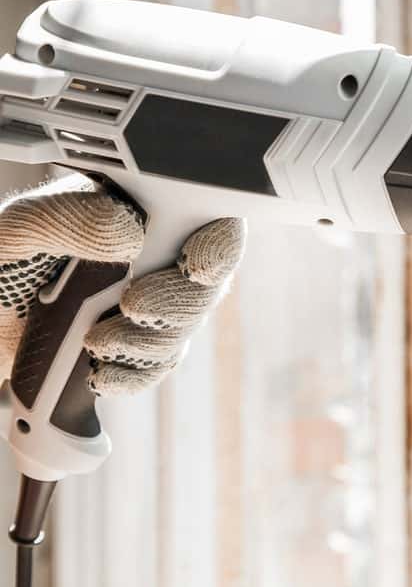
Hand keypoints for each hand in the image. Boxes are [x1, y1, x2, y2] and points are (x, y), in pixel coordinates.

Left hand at [0, 174, 244, 395]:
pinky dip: (134, 376)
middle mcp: (149, 256)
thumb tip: (130, 231)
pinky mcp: (130, 347)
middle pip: (204, 283)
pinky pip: (157, 366)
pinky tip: (100, 373)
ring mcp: (144, 303)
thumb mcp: (15, 232)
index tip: (195, 265)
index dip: (217, 243)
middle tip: (134, 307)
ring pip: (183, 329)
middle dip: (178, 304)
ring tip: (97, 342)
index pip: (203, 219)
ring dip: (149, 344)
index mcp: (132, 211)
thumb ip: (66, 220)